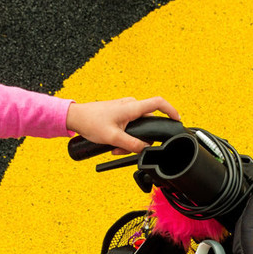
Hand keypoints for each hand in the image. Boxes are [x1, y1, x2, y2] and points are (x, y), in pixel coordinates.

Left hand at [65, 96, 180, 153]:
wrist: (75, 117)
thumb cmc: (90, 122)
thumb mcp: (113, 138)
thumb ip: (131, 144)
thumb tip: (144, 150)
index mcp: (131, 107)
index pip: (158, 103)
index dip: (171, 110)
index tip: (177, 120)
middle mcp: (130, 105)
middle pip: (148, 121)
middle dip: (142, 138)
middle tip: (130, 149)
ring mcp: (125, 108)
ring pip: (137, 126)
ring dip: (130, 140)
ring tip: (116, 147)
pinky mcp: (119, 113)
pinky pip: (130, 125)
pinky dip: (125, 136)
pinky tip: (114, 144)